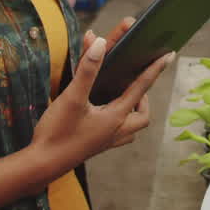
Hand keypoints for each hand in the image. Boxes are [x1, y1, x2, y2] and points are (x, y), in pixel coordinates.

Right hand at [31, 23, 171, 165]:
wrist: (41, 165)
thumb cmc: (57, 132)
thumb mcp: (72, 97)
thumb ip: (87, 70)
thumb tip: (100, 44)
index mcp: (115, 117)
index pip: (141, 88)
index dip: (155, 69)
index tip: (169, 55)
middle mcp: (116, 131)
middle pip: (143, 116)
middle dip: (144, 98)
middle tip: (136, 83)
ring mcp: (106, 142)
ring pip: (132, 129)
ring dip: (133, 113)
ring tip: (124, 99)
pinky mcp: (95, 147)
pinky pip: (117, 136)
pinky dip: (118, 124)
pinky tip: (105, 117)